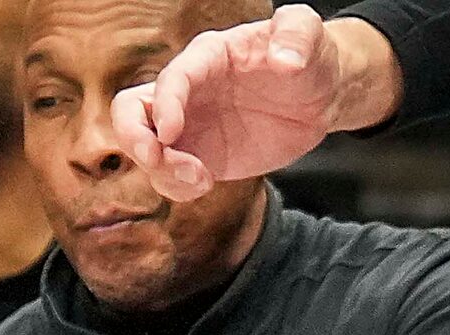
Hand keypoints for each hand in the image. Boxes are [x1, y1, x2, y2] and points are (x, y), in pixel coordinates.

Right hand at [112, 7, 399, 200]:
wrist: (320, 97)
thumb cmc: (310, 57)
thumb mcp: (310, 31)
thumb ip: (296, 33)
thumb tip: (285, 59)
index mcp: (206, 58)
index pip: (169, 80)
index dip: (163, 106)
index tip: (170, 134)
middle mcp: (185, 92)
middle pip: (130, 112)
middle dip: (135, 139)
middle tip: (156, 158)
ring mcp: (186, 127)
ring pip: (145, 152)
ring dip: (162, 172)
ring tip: (202, 179)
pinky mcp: (195, 156)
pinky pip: (167, 178)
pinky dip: (177, 188)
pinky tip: (206, 185)